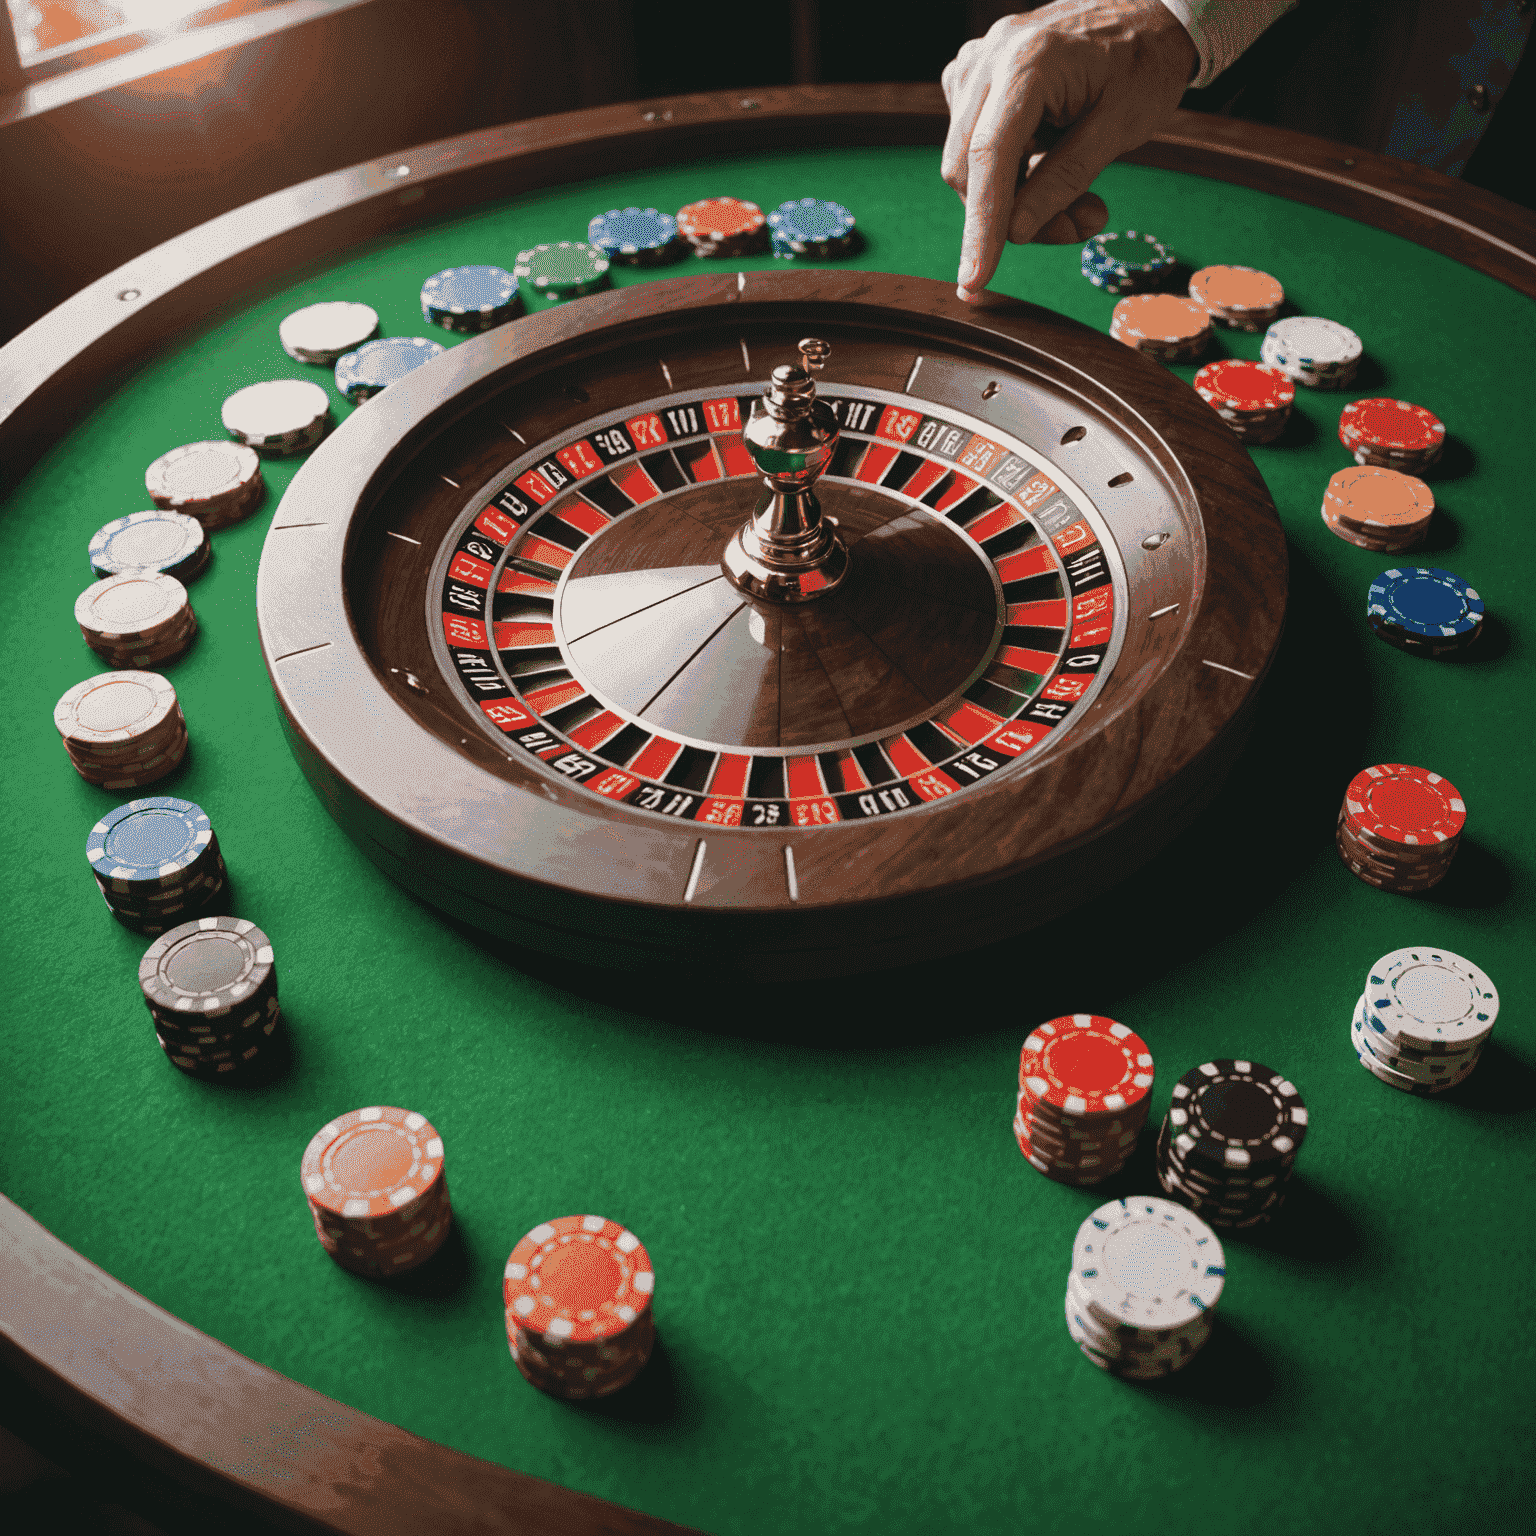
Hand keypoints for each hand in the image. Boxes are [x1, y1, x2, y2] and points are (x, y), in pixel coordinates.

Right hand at [941, 1, 1198, 302]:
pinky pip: (977, 147)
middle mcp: (989, 59)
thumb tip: (1014, 233)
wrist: (1149, 13)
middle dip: (1014, 216)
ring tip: (1082, 199)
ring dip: (1019, 199)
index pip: (988, 159)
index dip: (980, 227)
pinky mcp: (975, 80)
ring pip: (970, 166)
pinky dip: (1013, 173)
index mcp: (1028, 62)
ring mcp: (977, 66)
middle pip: (969, 169)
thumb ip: (1064, 180)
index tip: (975, 280)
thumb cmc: (1143, 64)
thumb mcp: (1118, 128)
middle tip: (1080, 226)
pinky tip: (1052, 161)